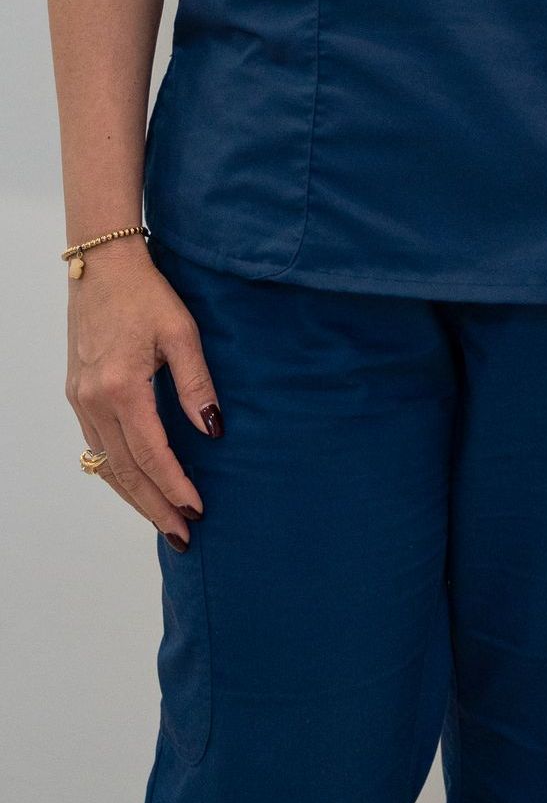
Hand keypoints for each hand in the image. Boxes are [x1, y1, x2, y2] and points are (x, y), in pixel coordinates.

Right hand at [66, 239, 221, 547]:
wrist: (102, 267)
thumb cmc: (147, 294)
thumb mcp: (183, 333)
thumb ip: (197, 385)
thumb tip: (213, 431)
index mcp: (121, 388)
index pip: (150, 453)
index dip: (174, 485)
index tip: (197, 509)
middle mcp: (93, 401)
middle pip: (124, 470)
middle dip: (154, 506)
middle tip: (182, 535)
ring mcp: (80, 400)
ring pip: (106, 464)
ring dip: (134, 496)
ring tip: (163, 521)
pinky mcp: (77, 395)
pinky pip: (96, 446)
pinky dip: (116, 472)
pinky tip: (135, 485)